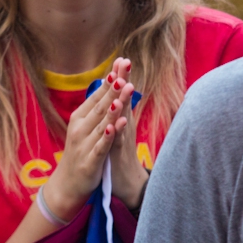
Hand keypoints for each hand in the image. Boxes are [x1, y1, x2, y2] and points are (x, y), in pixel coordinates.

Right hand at [42, 67, 131, 220]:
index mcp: (80, 117)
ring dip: (114, 107)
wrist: (67, 184)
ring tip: (124, 91)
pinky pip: (102, 146)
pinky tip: (117, 125)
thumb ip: (97, 107)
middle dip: (113, 89)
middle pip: (101, 105)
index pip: (97, 95)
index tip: (121, 63)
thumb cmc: (81, 151)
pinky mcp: (90, 162)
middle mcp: (80, 128)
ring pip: (102, 123)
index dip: (110, 80)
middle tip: (123, 72)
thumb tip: (108, 83)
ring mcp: (84, 145)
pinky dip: (109, 135)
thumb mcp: (87, 127)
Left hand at [108, 59, 148, 209]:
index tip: (120, 58)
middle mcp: (124, 126)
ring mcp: (123, 139)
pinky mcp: (118, 154)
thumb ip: (118, 113)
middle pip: (124, 100)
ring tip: (125, 84)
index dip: (120, 77)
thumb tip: (117, 96)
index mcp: (121, 119)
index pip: (120, 94)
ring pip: (124, 118)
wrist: (126, 184)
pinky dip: (119, 131)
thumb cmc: (119, 156)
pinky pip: (118, 141)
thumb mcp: (119, 131)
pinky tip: (119, 121)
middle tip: (125, 61)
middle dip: (123, 81)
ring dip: (124, 101)